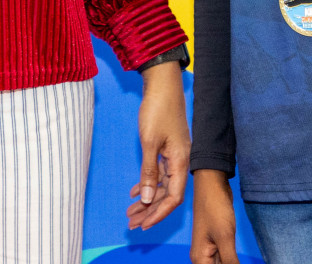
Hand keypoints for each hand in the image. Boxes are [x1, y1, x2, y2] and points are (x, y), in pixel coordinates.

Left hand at [127, 61, 189, 228]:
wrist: (162, 85)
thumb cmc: (157, 110)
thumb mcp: (149, 143)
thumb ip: (149, 172)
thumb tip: (148, 199)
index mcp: (180, 162)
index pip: (173, 198)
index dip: (159, 214)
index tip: (143, 225)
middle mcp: (180, 162)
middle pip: (167, 195)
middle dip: (150, 211)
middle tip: (131, 223)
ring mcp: (174, 155)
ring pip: (162, 185)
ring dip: (147, 199)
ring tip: (130, 212)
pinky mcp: (168, 149)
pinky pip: (159, 173)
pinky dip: (147, 183)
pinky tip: (135, 192)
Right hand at [190, 169, 238, 263]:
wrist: (212, 184)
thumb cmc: (215, 207)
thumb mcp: (225, 238)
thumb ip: (230, 262)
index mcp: (200, 259)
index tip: (235, 261)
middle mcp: (202, 257)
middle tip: (237, 256)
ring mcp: (210, 250)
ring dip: (233, 263)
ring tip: (239, 255)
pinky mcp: (218, 243)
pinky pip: (226, 259)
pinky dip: (233, 261)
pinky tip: (239, 259)